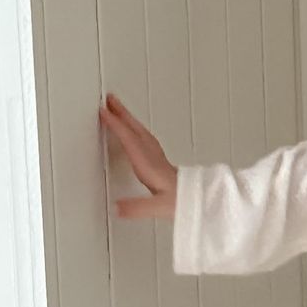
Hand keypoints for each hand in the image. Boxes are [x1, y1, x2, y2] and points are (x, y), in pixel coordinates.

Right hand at [98, 91, 177, 219]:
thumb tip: (117, 207)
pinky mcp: (161, 163)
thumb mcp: (160, 207)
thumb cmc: (184, 203)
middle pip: (136, 130)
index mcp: (150, 166)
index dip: (116, 125)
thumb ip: (138, 207)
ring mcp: (158, 159)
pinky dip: (136, 131)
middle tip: (109, 98)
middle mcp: (154, 159)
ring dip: (129, 119)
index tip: (104, 112)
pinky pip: (146, 139)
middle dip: (122, 113)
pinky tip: (134, 133)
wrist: (203, 203)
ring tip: (118, 109)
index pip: (131, 140)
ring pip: (141, 132)